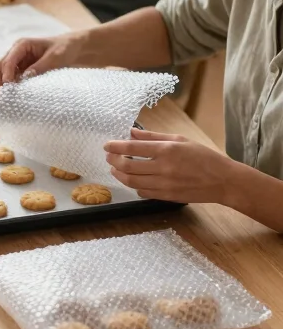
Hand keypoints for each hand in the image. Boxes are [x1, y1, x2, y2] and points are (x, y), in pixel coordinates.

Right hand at [0, 33, 86, 92]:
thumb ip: (40, 66)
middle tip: (1, 98)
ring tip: (5, 102)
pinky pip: (10, 81)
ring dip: (0, 88)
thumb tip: (26, 78)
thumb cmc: (64, 49)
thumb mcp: (55, 57)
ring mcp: (16, 63)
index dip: (6, 75)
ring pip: (0, 76)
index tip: (9, 88)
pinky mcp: (20, 72)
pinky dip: (8, 90)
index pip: (8, 61)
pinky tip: (13, 99)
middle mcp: (15, 53)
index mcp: (21, 45)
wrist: (72, 49)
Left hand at [103, 129, 236, 202]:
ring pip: (131, 182)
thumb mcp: (180, 139)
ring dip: (119, 175)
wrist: (222, 180)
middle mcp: (163, 167)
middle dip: (113, 161)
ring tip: (115, 169)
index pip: (132, 148)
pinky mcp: (166, 196)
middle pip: (127, 166)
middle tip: (109, 157)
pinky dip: (134, 185)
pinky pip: (142, 192)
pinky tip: (133, 179)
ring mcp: (164, 184)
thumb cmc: (203, 156)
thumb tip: (132, 132)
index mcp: (166, 150)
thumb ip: (153, 137)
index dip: (115, 146)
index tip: (107, 145)